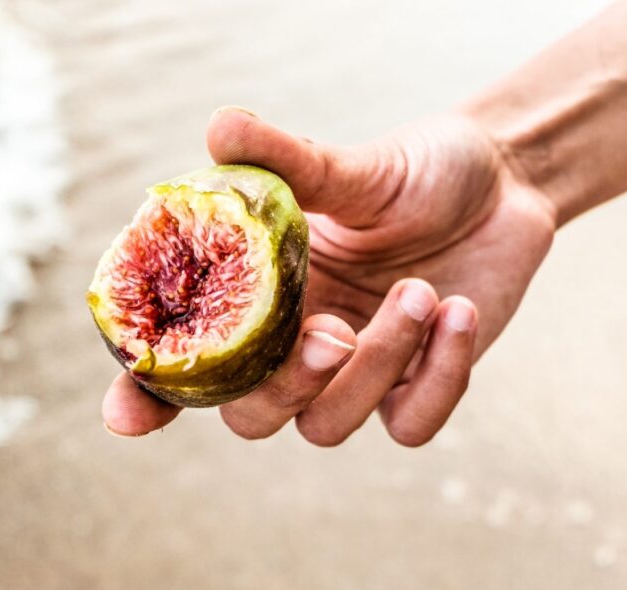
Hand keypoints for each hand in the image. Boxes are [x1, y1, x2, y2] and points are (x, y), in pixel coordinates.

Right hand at [103, 107, 555, 445]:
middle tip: (332, 333)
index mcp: (263, 299)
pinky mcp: (419, 389)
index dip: (150, 396)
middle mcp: (299, 346)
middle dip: (285, 388)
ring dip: (375, 367)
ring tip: (419, 292)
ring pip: (329, 425)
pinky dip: (438, 376)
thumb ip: (284, 160)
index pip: (192, 360)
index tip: (124, 416)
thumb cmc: (414, 174)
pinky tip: (458, 311)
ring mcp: (358, 376)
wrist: (503, 184)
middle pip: (252, 415)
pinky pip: (411, 424)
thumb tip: (220, 127)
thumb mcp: (350, 167)